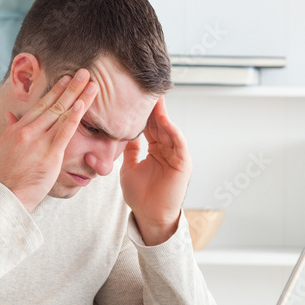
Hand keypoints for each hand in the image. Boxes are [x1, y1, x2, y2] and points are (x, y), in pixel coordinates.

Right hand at [0, 70, 97, 211]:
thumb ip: (8, 131)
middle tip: (83, 72)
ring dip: (78, 96)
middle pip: (53, 104)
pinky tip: (83, 103)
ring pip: (61, 112)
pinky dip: (75, 115)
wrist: (6, 197)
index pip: (39, 106)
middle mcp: (28, 130)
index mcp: (17, 129)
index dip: (54, 91)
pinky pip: (65, 130)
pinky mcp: (50, 154)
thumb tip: (10, 115)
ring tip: (90, 83)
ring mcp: (39, 141)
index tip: (65, 80)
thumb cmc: (4, 178)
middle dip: (70, 87)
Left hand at [119, 96, 191, 244]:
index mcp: (155, 150)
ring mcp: (176, 155)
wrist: (149, 216)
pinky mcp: (183, 163)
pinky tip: (165, 119)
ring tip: (155, 98)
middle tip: (146, 88)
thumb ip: (129, 150)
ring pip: (169, 130)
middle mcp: (167, 150)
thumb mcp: (129, 167)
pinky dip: (173, 131)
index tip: (134, 95)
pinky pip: (178, 143)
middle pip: (160, 124)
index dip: (143, 112)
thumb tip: (121, 134)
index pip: (149, 126)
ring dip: (163, 114)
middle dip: (153, 107)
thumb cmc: (139, 196)